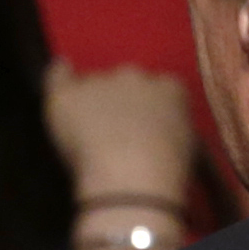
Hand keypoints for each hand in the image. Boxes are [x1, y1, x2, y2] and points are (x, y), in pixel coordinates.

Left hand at [46, 60, 193, 213]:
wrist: (132, 176)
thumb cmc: (168, 170)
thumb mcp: (190, 149)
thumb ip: (176, 131)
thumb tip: (168, 134)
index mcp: (169, 89)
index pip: (160, 88)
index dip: (151, 109)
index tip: (147, 129)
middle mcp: (135, 77)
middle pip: (125, 81)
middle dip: (122, 102)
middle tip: (119, 135)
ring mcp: (98, 83)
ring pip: (92, 84)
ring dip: (93, 101)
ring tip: (89, 134)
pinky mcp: (67, 96)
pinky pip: (58, 78)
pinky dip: (58, 76)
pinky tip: (59, 73)